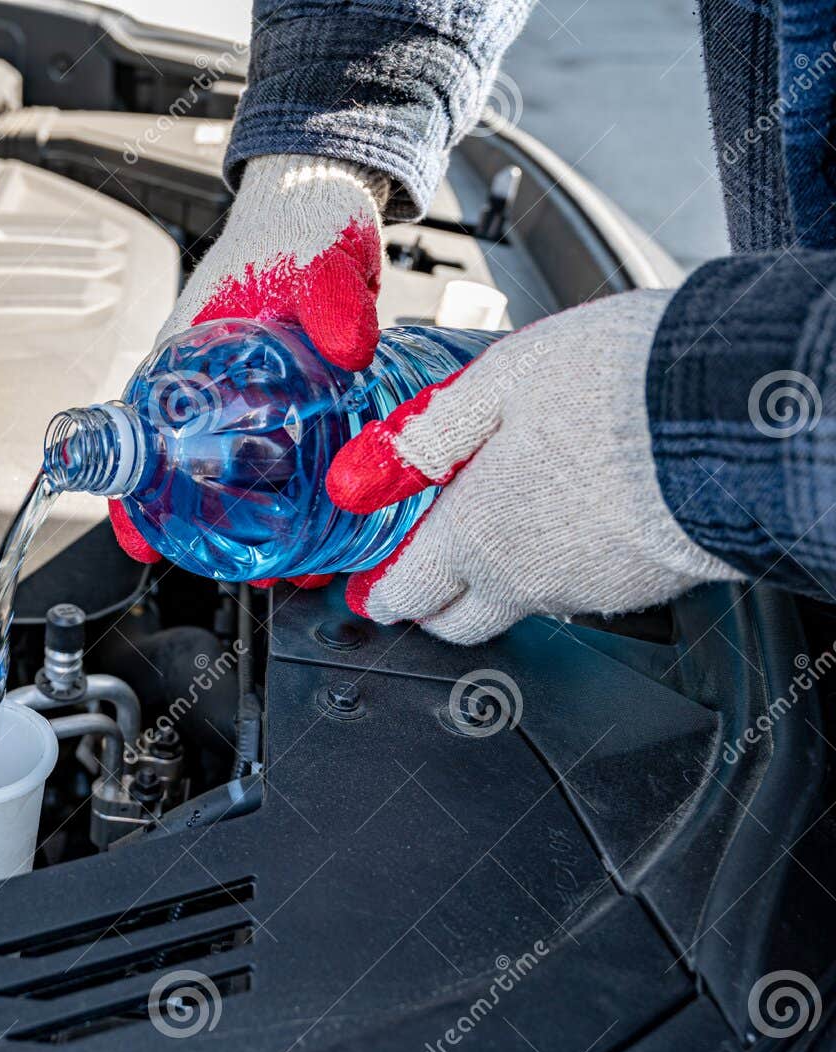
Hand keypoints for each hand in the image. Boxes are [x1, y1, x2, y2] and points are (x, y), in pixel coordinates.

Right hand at [111, 153, 387, 587]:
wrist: (331, 205)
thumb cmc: (300, 222)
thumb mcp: (318, 255)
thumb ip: (332, 299)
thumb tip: (349, 346)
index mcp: (184, 359)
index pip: (137, 440)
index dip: (133, 499)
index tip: (144, 543)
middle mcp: (207, 390)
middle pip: (191, 481)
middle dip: (220, 533)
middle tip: (267, 565)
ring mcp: (248, 404)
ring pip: (243, 484)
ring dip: (270, 527)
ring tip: (312, 561)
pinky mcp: (290, 408)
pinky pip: (286, 469)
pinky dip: (304, 502)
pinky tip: (338, 523)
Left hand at [324, 291, 740, 643]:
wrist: (736, 413)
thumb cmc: (619, 386)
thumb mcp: (497, 385)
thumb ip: (424, 437)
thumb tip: (360, 479)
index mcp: (476, 536)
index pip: (407, 595)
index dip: (380, 594)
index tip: (370, 589)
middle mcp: (527, 580)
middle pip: (459, 622)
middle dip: (430, 603)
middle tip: (419, 575)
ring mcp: (588, 592)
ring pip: (522, 606)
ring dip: (500, 580)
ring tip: (504, 523)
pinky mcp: (642, 588)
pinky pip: (582, 591)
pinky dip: (563, 564)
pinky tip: (572, 516)